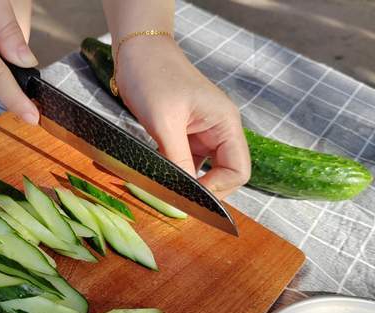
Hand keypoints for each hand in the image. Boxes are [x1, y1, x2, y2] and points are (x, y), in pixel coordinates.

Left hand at [115, 36, 250, 197]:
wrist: (136, 52)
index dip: (217, 190)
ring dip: (187, 183)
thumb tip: (183, 195)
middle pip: (224, 175)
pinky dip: (174, 172)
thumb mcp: (164, 122)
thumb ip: (177, 160)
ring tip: (164, 187)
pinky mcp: (183, 136)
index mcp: (225, 124)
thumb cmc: (153, 76)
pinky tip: (158, 174)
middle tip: (175, 198)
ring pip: (203, 172)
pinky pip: (185, 163)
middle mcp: (219, 131)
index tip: (188, 197)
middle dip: (203, 190)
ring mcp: (201, 134)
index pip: (238, 171)